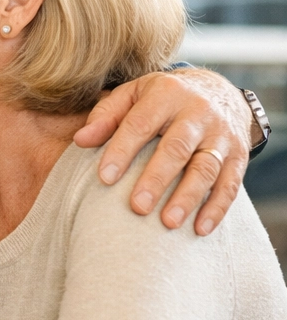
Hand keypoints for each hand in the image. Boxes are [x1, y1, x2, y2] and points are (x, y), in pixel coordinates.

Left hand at [73, 68, 251, 235]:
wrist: (217, 90)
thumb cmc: (161, 98)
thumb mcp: (133, 94)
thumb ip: (106, 116)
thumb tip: (80, 140)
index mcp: (167, 95)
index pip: (141, 124)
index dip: (122, 151)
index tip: (104, 178)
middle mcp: (198, 113)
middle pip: (177, 148)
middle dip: (157, 179)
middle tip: (137, 207)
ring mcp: (221, 135)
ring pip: (206, 168)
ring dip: (188, 197)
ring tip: (168, 223)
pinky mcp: (239, 155)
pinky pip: (231, 183)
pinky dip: (217, 207)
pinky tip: (201, 228)